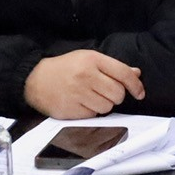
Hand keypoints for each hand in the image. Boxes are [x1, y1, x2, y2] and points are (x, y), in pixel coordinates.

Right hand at [24, 50, 144, 118]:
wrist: (35, 80)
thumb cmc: (66, 67)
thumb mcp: (89, 58)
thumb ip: (113, 67)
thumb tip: (136, 74)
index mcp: (93, 60)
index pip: (123, 73)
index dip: (136, 85)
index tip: (140, 93)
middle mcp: (86, 76)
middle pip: (118, 93)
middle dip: (117, 95)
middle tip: (106, 92)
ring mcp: (77, 94)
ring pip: (107, 107)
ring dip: (105, 104)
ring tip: (92, 96)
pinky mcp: (69, 110)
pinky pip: (93, 115)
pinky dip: (92, 111)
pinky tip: (82, 103)